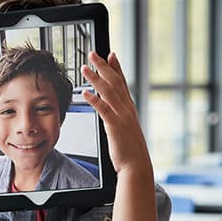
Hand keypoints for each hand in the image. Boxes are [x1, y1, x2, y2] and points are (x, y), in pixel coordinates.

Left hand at [81, 51, 152, 177]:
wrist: (136, 166)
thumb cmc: (130, 150)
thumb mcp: (126, 128)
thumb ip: (120, 116)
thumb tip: (113, 109)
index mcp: (129, 109)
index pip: (123, 83)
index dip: (116, 67)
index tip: (110, 54)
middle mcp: (127, 109)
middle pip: (115, 82)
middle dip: (103, 66)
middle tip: (93, 54)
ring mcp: (122, 117)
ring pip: (109, 92)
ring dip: (95, 78)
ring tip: (85, 68)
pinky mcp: (115, 127)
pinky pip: (103, 110)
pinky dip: (94, 99)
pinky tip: (85, 92)